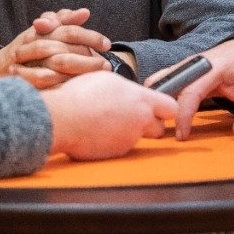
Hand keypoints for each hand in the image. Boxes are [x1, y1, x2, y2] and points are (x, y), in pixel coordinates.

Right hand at [0, 7, 110, 88]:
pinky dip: (60, 82)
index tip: (108, 44)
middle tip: (107, 64)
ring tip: (97, 75)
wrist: (0, 67)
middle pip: (66, 45)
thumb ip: (64, 20)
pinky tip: (76, 86)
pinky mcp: (23, 76)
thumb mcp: (46, 29)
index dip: (90, 36)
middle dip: (89, 55)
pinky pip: (43, 79)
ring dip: (80, 68)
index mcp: (43, 29)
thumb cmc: (29, 46)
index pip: (70, 30)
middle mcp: (35, 41)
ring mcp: (28, 59)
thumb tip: (85, 12)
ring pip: (57, 61)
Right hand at [40, 71, 176, 160]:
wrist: (62, 120)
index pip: (171, 107)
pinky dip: (111, 141)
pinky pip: (120, 147)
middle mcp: (140, 120)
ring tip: (105, 121)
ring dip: (127, 132)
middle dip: (149, 124)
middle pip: (159, 128)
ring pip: (136, 137)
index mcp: (141, 99)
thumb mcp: (107, 80)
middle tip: (130, 117)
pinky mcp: (116, 153)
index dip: (165, 108)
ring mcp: (129, 139)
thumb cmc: (80, 95)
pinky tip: (96, 132)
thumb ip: (126, 89)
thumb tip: (129, 93)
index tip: (157, 108)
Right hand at [146, 39, 233, 140]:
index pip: (190, 92)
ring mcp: (188, 63)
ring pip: (164, 78)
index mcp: (213, 67)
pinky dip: (161, 91)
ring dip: (157, 97)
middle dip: (162, 106)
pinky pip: (167, 78)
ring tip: (155, 120)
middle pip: (171, 84)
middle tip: (159, 130)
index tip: (182, 136)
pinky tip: (158, 107)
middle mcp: (195, 62)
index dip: (183, 115)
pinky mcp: (185, 67)